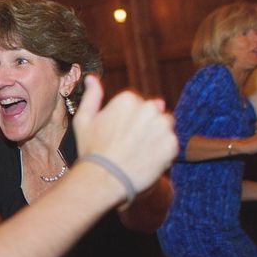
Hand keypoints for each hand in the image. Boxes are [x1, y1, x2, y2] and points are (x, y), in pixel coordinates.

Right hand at [73, 76, 177, 192]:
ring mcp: (162, 126)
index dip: (127, 119)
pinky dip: (162, 151)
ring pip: (164, 126)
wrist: (104, 179)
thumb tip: (92, 77)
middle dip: (145, 124)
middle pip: (154, 112)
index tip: (118, 132)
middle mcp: (149, 108)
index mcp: (128, 99)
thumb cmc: (92, 150)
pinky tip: (146, 159)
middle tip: (129, 142)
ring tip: (138, 151)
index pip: (136, 103)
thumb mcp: (84, 120)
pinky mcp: (172, 144)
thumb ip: (92, 96)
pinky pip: (171, 144)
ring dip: (156, 136)